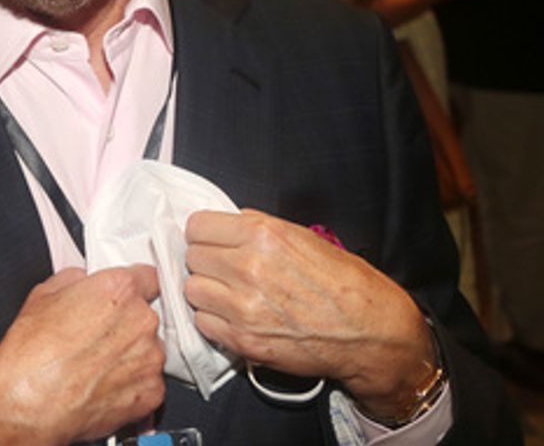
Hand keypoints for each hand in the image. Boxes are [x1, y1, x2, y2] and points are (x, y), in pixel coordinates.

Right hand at [0, 265, 164, 445]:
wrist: (28, 405)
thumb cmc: (30, 354)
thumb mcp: (42, 295)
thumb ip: (74, 280)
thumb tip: (81, 282)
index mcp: (118, 291)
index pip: (147, 277)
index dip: (132, 285)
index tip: (126, 294)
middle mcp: (141, 322)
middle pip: (145, 315)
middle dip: (124, 323)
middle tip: (94, 335)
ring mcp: (150, 360)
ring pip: (148, 350)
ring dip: (129, 354)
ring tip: (93, 365)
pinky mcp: (151, 394)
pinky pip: (147, 382)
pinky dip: (130, 384)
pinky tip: (100, 385)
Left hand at [184, 210, 435, 417]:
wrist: (372, 333)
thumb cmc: (346, 284)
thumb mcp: (303, 237)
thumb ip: (258, 228)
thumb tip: (226, 226)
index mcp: (263, 235)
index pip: (197, 226)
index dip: (206, 234)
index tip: (213, 242)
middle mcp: (249, 267)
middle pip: (193, 256)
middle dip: (208, 262)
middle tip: (228, 270)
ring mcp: (243, 306)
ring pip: (193, 289)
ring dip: (209, 292)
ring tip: (232, 294)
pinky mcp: (244, 339)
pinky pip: (203, 322)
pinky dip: (215, 321)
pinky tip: (237, 317)